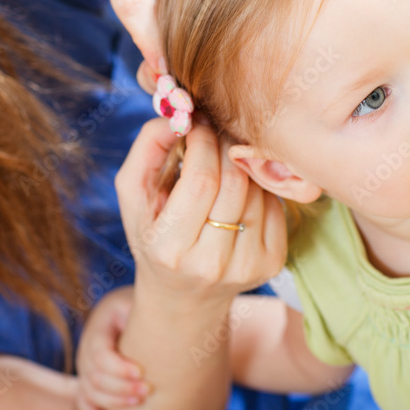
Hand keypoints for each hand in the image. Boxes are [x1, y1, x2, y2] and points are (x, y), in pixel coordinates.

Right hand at [76, 286, 150, 409]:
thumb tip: (167, 319)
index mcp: (100, 324)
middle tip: (147, 391)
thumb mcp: (140, 301)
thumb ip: (148, 309)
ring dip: (113, 400)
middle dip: (121, 387)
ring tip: (138, 402)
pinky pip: (83, 400)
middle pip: (94, 375)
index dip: (117, 367)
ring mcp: (86, 364)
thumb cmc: (143, 306)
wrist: (129, 309)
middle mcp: (87, 346)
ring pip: (89, 390)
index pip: (99, 352)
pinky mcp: (89, 378)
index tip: (141, 373)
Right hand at [115, 118, 286, 306]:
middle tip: (216, 131)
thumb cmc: (154, 233)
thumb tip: (182, 115)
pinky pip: (275, 205)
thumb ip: (148, 148)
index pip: (200, 181)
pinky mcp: (272, 263)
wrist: (183, 294)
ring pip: (257, 190)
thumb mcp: (133, 194)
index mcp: (169, 247)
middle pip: (233, 183)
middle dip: (225, 145)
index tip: (198, 124)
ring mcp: (246, 267)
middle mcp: (210, 264)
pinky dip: (259, 186)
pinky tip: (240, 189)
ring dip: (242, 164)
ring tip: (224, 162)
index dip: (203, 141)